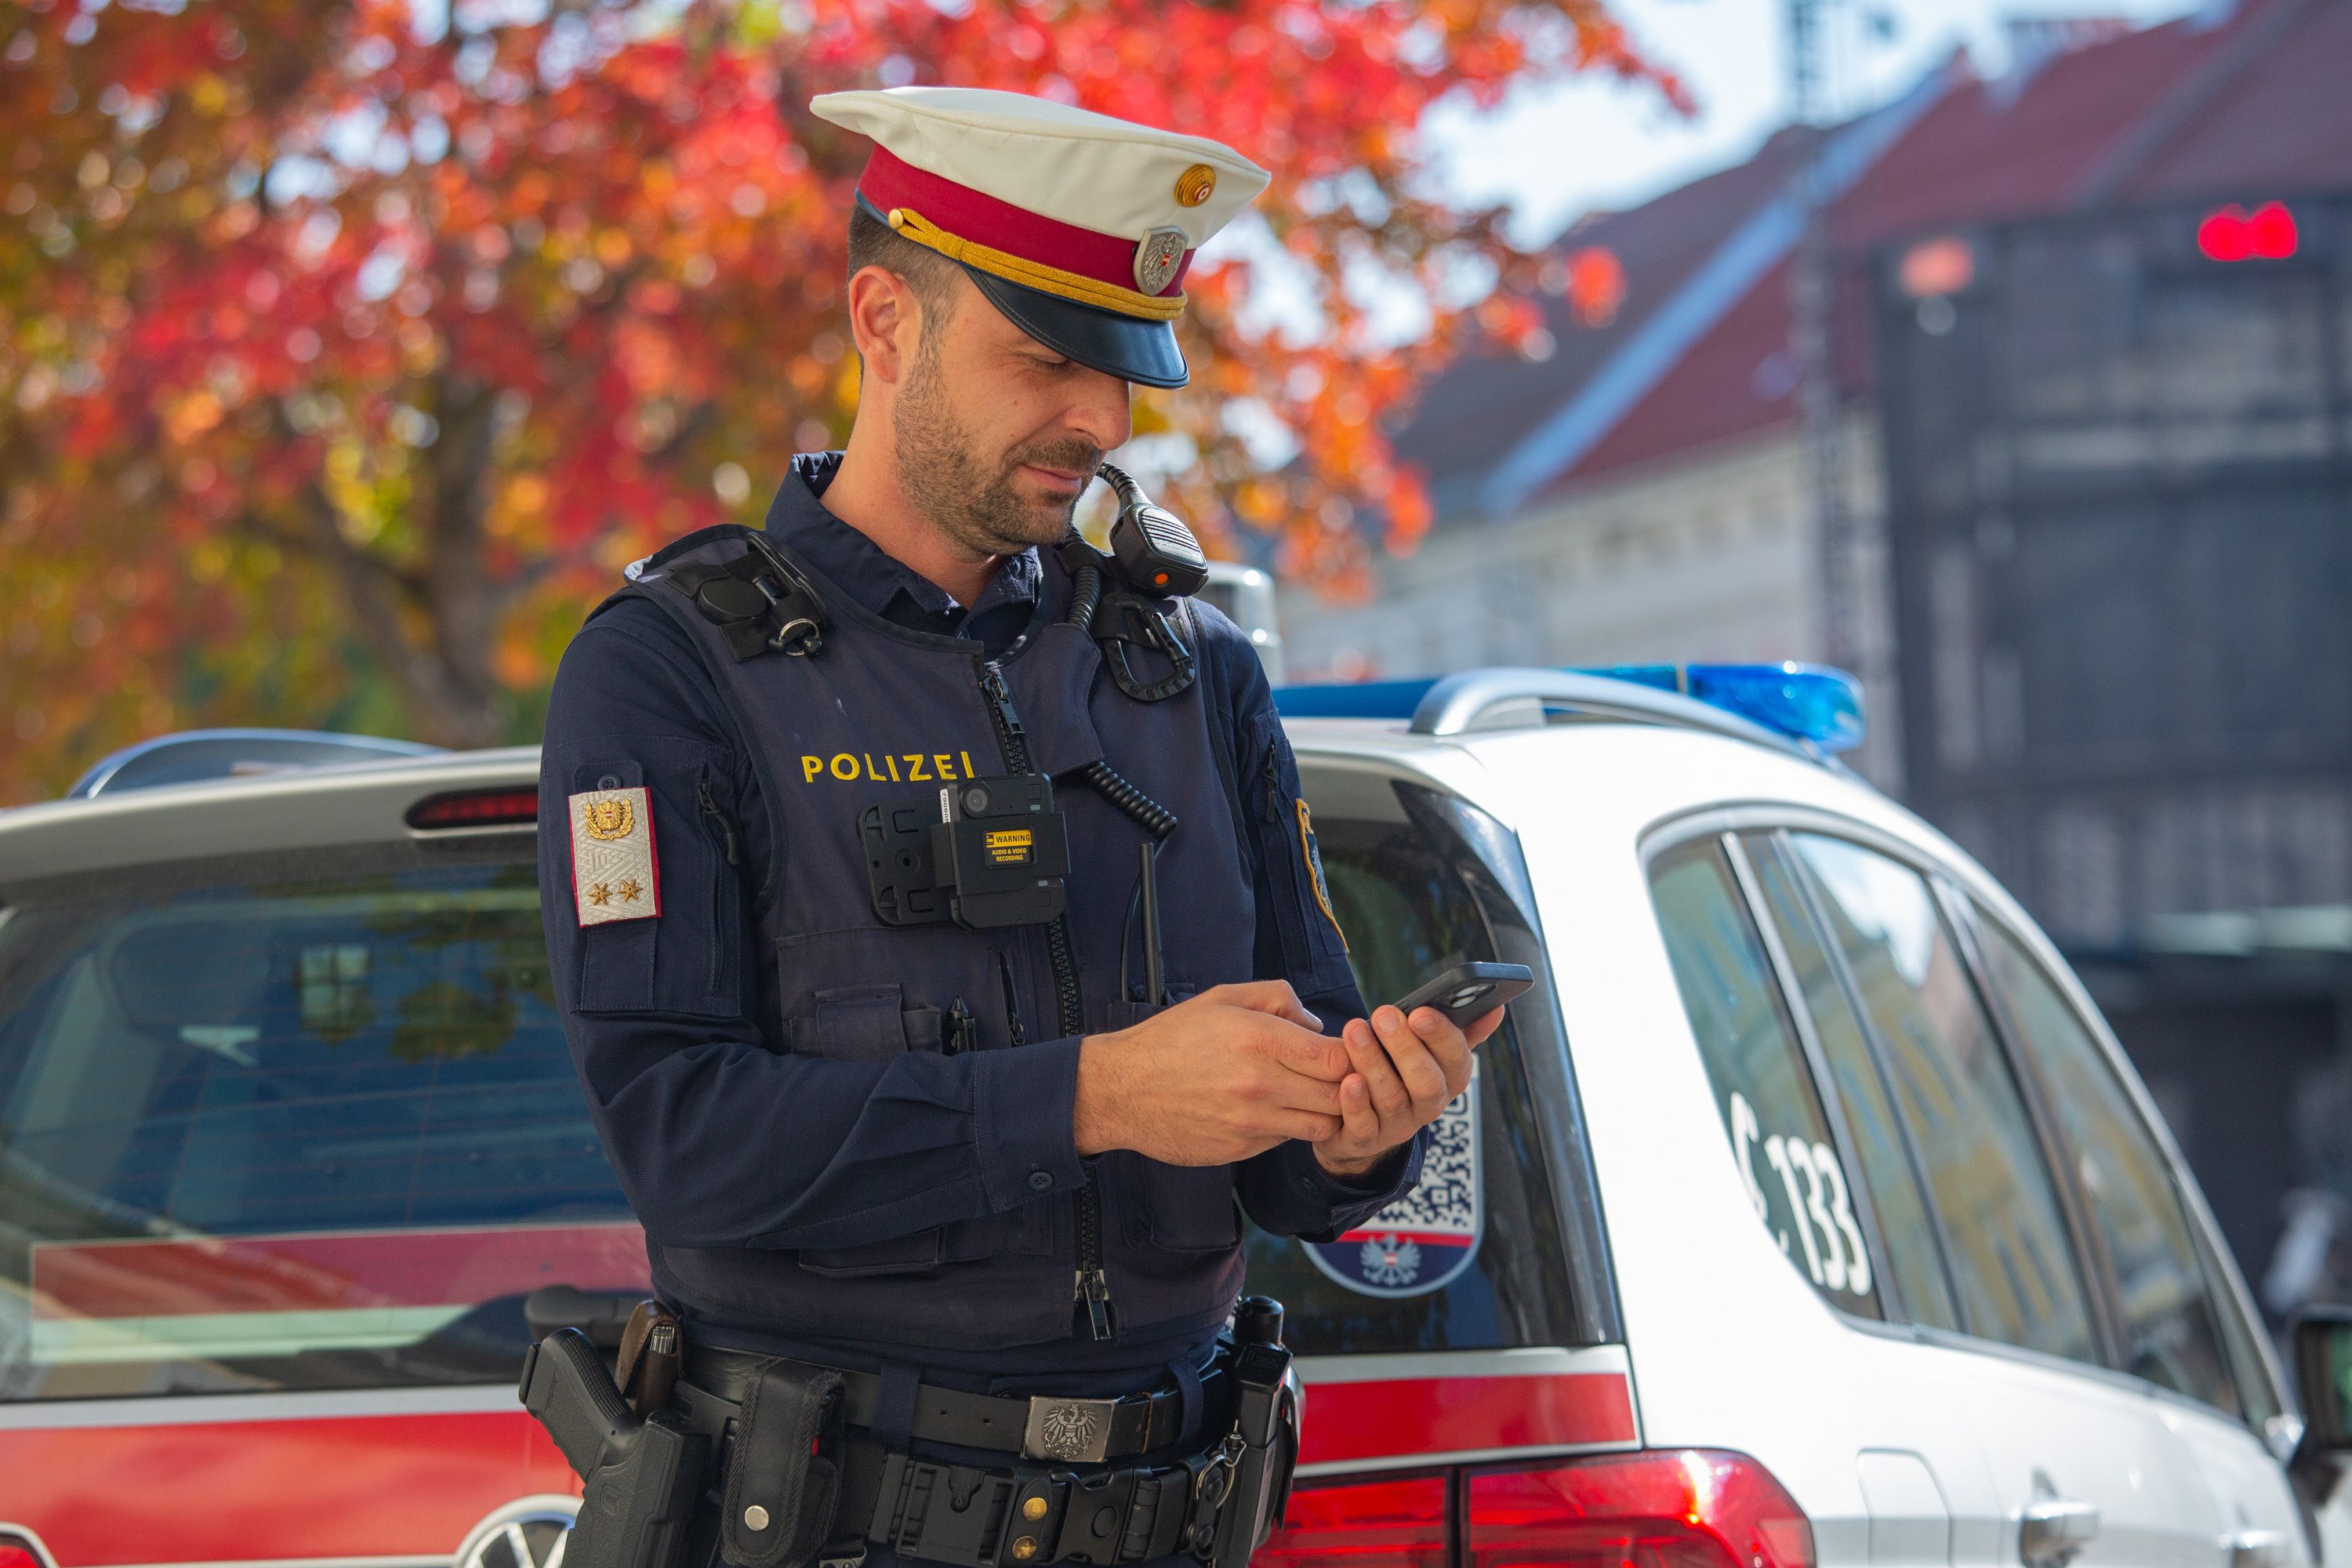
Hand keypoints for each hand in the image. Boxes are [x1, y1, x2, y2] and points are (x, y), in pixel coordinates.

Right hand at [1074, 981, 1351, 1164]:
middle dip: (1343, 1084)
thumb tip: (1316, 1023)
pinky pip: (1285, 1141)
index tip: (1343, 1050)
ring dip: (1321, 1111)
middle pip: (1338, 1095)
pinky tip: (1270, 1110)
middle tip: (1329, 1075)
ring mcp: (1250, 1123)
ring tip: (1304, 1094)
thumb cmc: (1171, 1038)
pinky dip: (1288, 1127)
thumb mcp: (1223, 998)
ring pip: (1319, 1125)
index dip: (1351, 1055)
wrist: (1121, 1090)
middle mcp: (1260, 1085)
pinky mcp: (1240, 1150)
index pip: (1338, 1058)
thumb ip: (1278, 998)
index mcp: (1259, 1040)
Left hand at [1312, 1004, 1502, 1177]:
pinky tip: (1348, 1079)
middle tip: (1383, 1014)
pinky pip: (1364, 1125)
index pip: (1457, 1060)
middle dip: (1405, 1047)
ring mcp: (1398, 1126)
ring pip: (1392, 1098)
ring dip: (1373, 1063)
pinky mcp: (1367, 1140)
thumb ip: (1462, 1030)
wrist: (1363, 1125)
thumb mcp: (1431, 1053)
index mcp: (1449, 1079)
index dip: (1440, 1036)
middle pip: (1426, 1082)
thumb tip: (1496, 1008)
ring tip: (1355, 1030)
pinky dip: (1356, 1103)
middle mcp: (1429, 1106)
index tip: (1420, 1012)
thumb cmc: (1400, 1074)